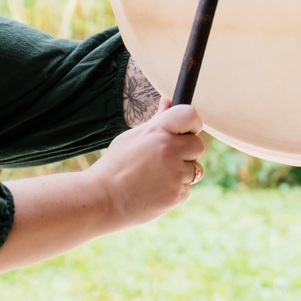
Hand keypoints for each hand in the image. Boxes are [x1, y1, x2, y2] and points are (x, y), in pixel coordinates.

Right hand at [88, 94, 204, 229]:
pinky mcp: (177, 194)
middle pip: (198, 145)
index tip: (186, 132)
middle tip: (165, 160)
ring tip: (155, 178)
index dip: (192, 124)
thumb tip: (168, 101)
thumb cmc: (115, 166)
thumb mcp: (131, 137)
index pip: (190, 115)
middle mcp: (169, 149)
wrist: (102, 199)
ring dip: (181, 174)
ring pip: (195, 170)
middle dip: (187, 153)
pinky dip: (174, 191)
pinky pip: (186, 189)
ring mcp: (175, 173)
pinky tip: (154, 191)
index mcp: (157, 130)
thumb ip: (156, 121)